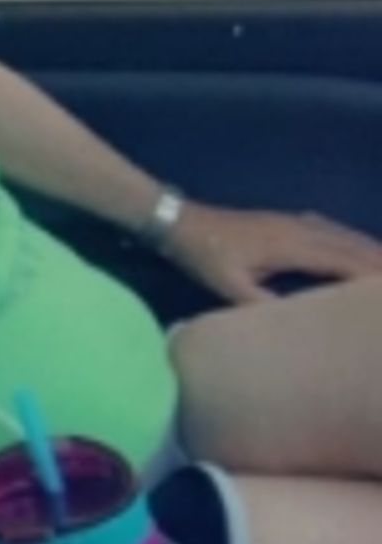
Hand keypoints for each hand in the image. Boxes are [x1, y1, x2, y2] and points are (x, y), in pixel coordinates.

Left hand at [163, 203, 381, 303]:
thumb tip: (296, 321)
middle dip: (379, 261)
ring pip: (342, 234)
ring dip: (368, 248)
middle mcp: (300, 229)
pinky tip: (356, 245)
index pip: (343, 261)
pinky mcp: (285, 221)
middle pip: (351, 245)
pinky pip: (329, 228)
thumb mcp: (228, 286)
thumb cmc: (204, 256)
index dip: (371, 274)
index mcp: (291, 246)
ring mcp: (293, 222)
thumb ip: (261, 304)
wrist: (182, 221)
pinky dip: (349, 238)